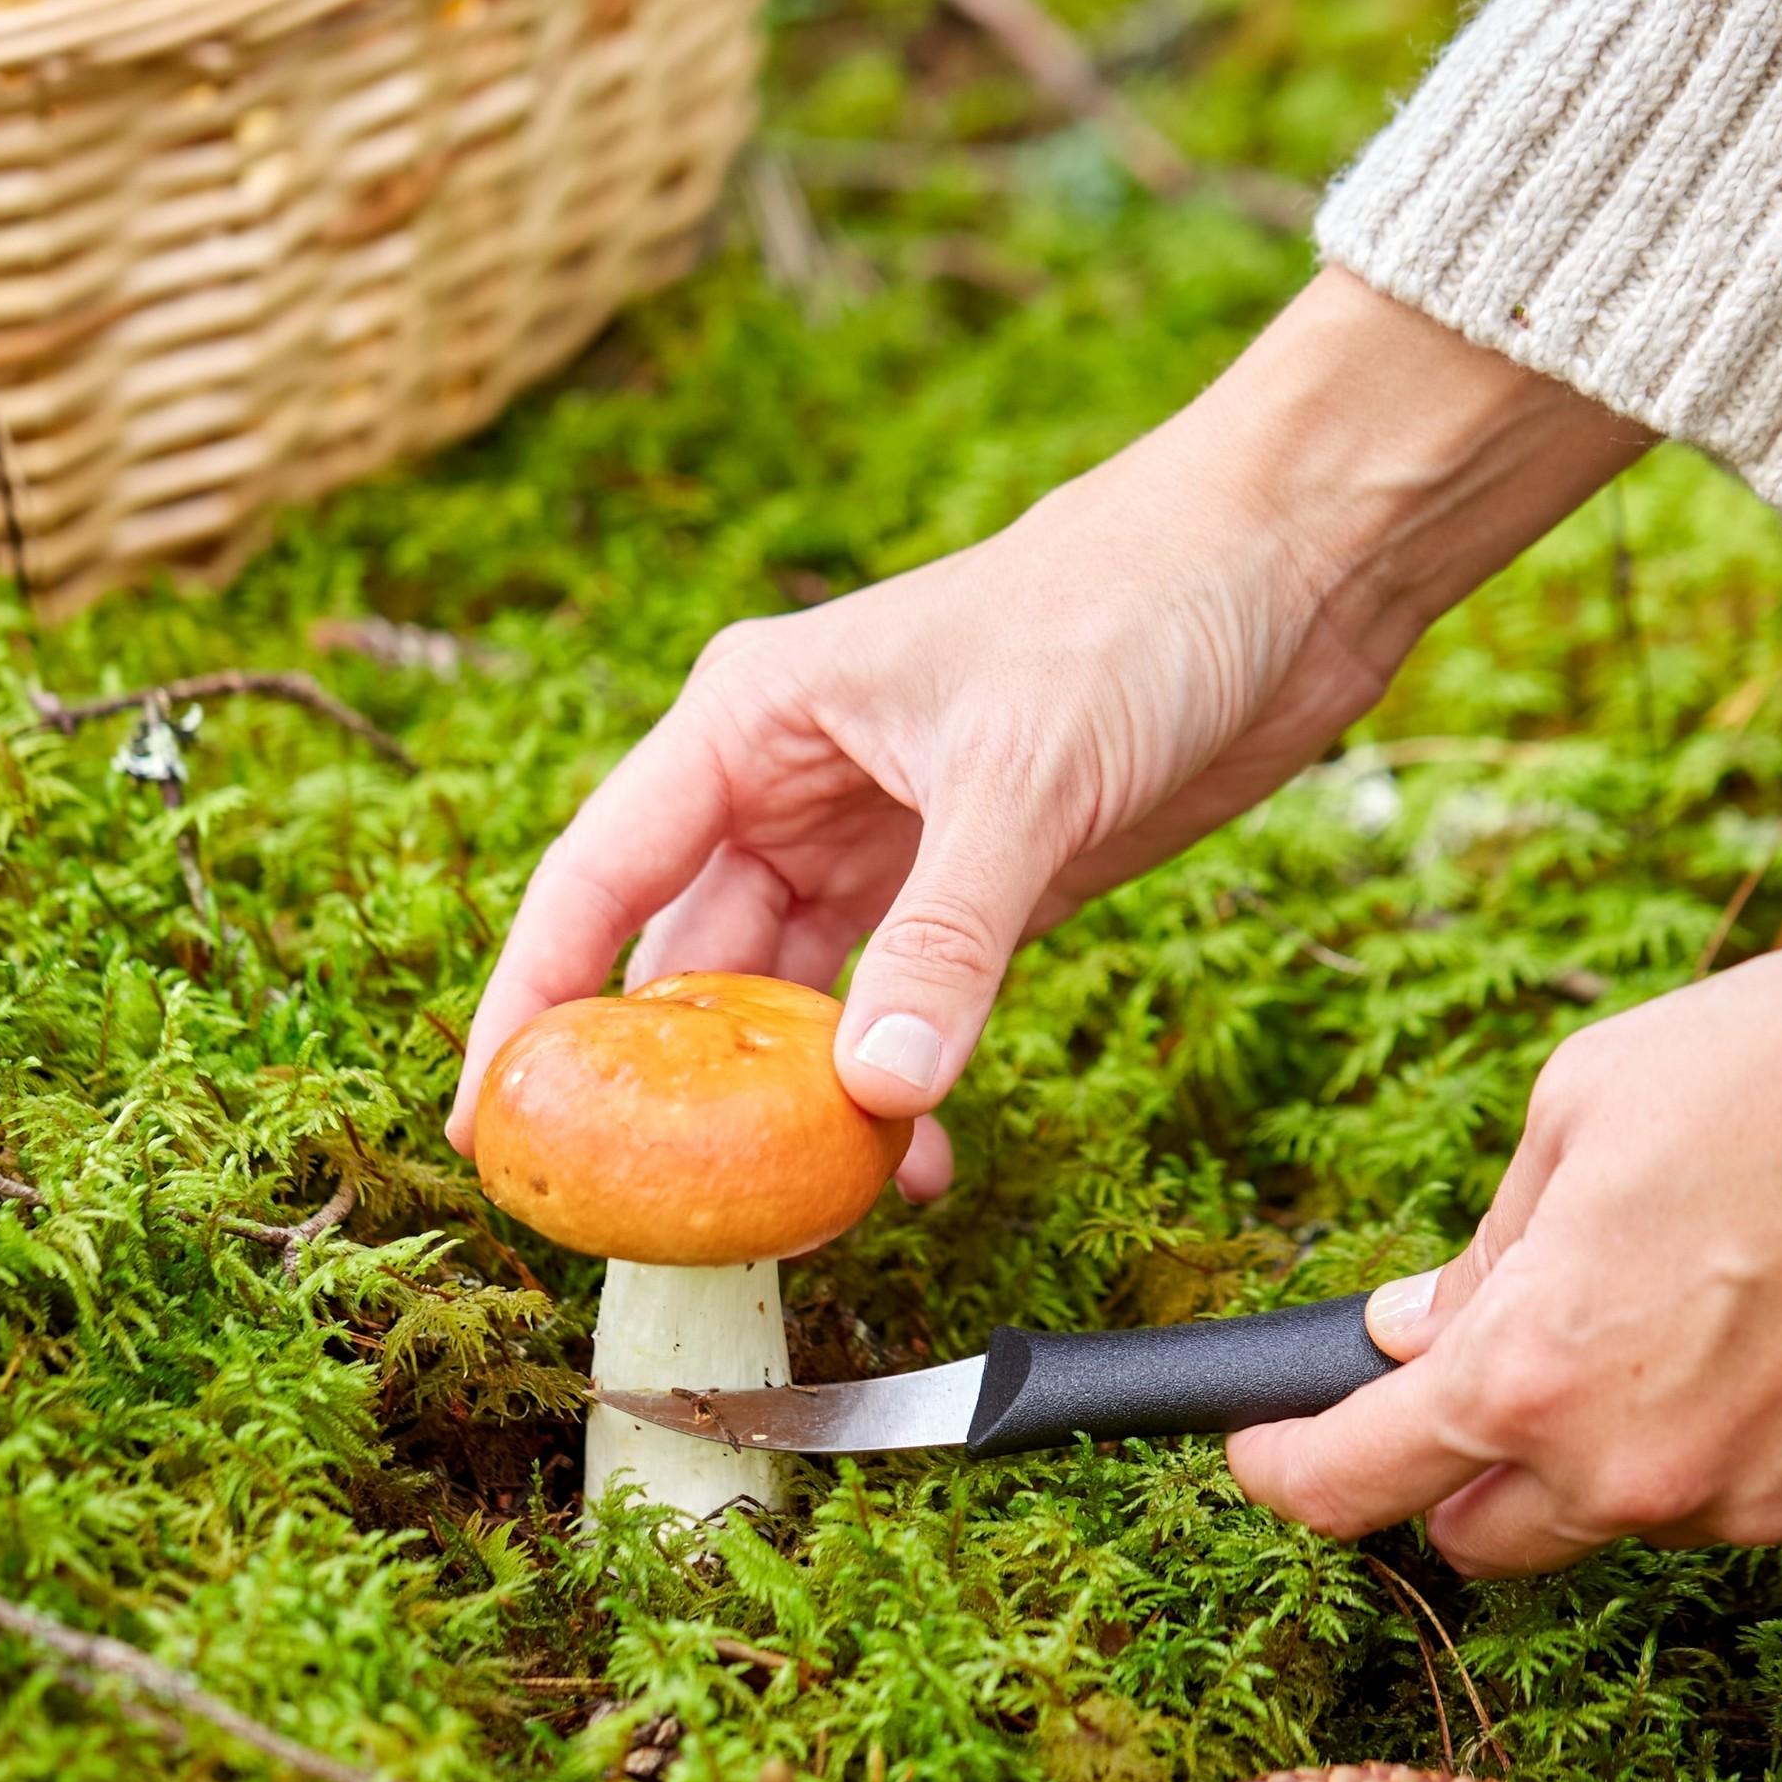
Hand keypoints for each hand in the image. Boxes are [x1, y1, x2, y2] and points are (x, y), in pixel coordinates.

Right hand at [449, 271, 1647, 1187]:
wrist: (1287, 566)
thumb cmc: (1131, 605)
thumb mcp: (1024, 775)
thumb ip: (947, 940)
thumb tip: (872, 1092)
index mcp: (752, 724)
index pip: (598, 880)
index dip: (532, 1004)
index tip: (494, 1124)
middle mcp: (794, 789)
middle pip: (687, 966)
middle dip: (670, 1090)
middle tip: (654, 1215)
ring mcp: (886, 847)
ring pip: (794, 1007)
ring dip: (796, 1107)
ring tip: (803, 1210)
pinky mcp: (980, 891)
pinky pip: (899, 1015)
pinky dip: (896, 1089)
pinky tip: (915, 1155)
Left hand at [1226, 938, 1781, 1572]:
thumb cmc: (1780, 1068)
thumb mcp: (1578, 1108)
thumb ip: (1485, 1247)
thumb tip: (1415, 1326)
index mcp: (1527, 1374)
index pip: (1356, 1483)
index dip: (1287, 1476)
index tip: (1263, 1455)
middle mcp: (1633, 1474)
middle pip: (1488, 1536)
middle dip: (1462, 1471)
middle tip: (1488, 1370)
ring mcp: (1759, 1505)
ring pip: (1635, 1513)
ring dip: (1619, 1446)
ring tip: (1692, 1295)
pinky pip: (1763, 1494)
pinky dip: (1747, 1437)